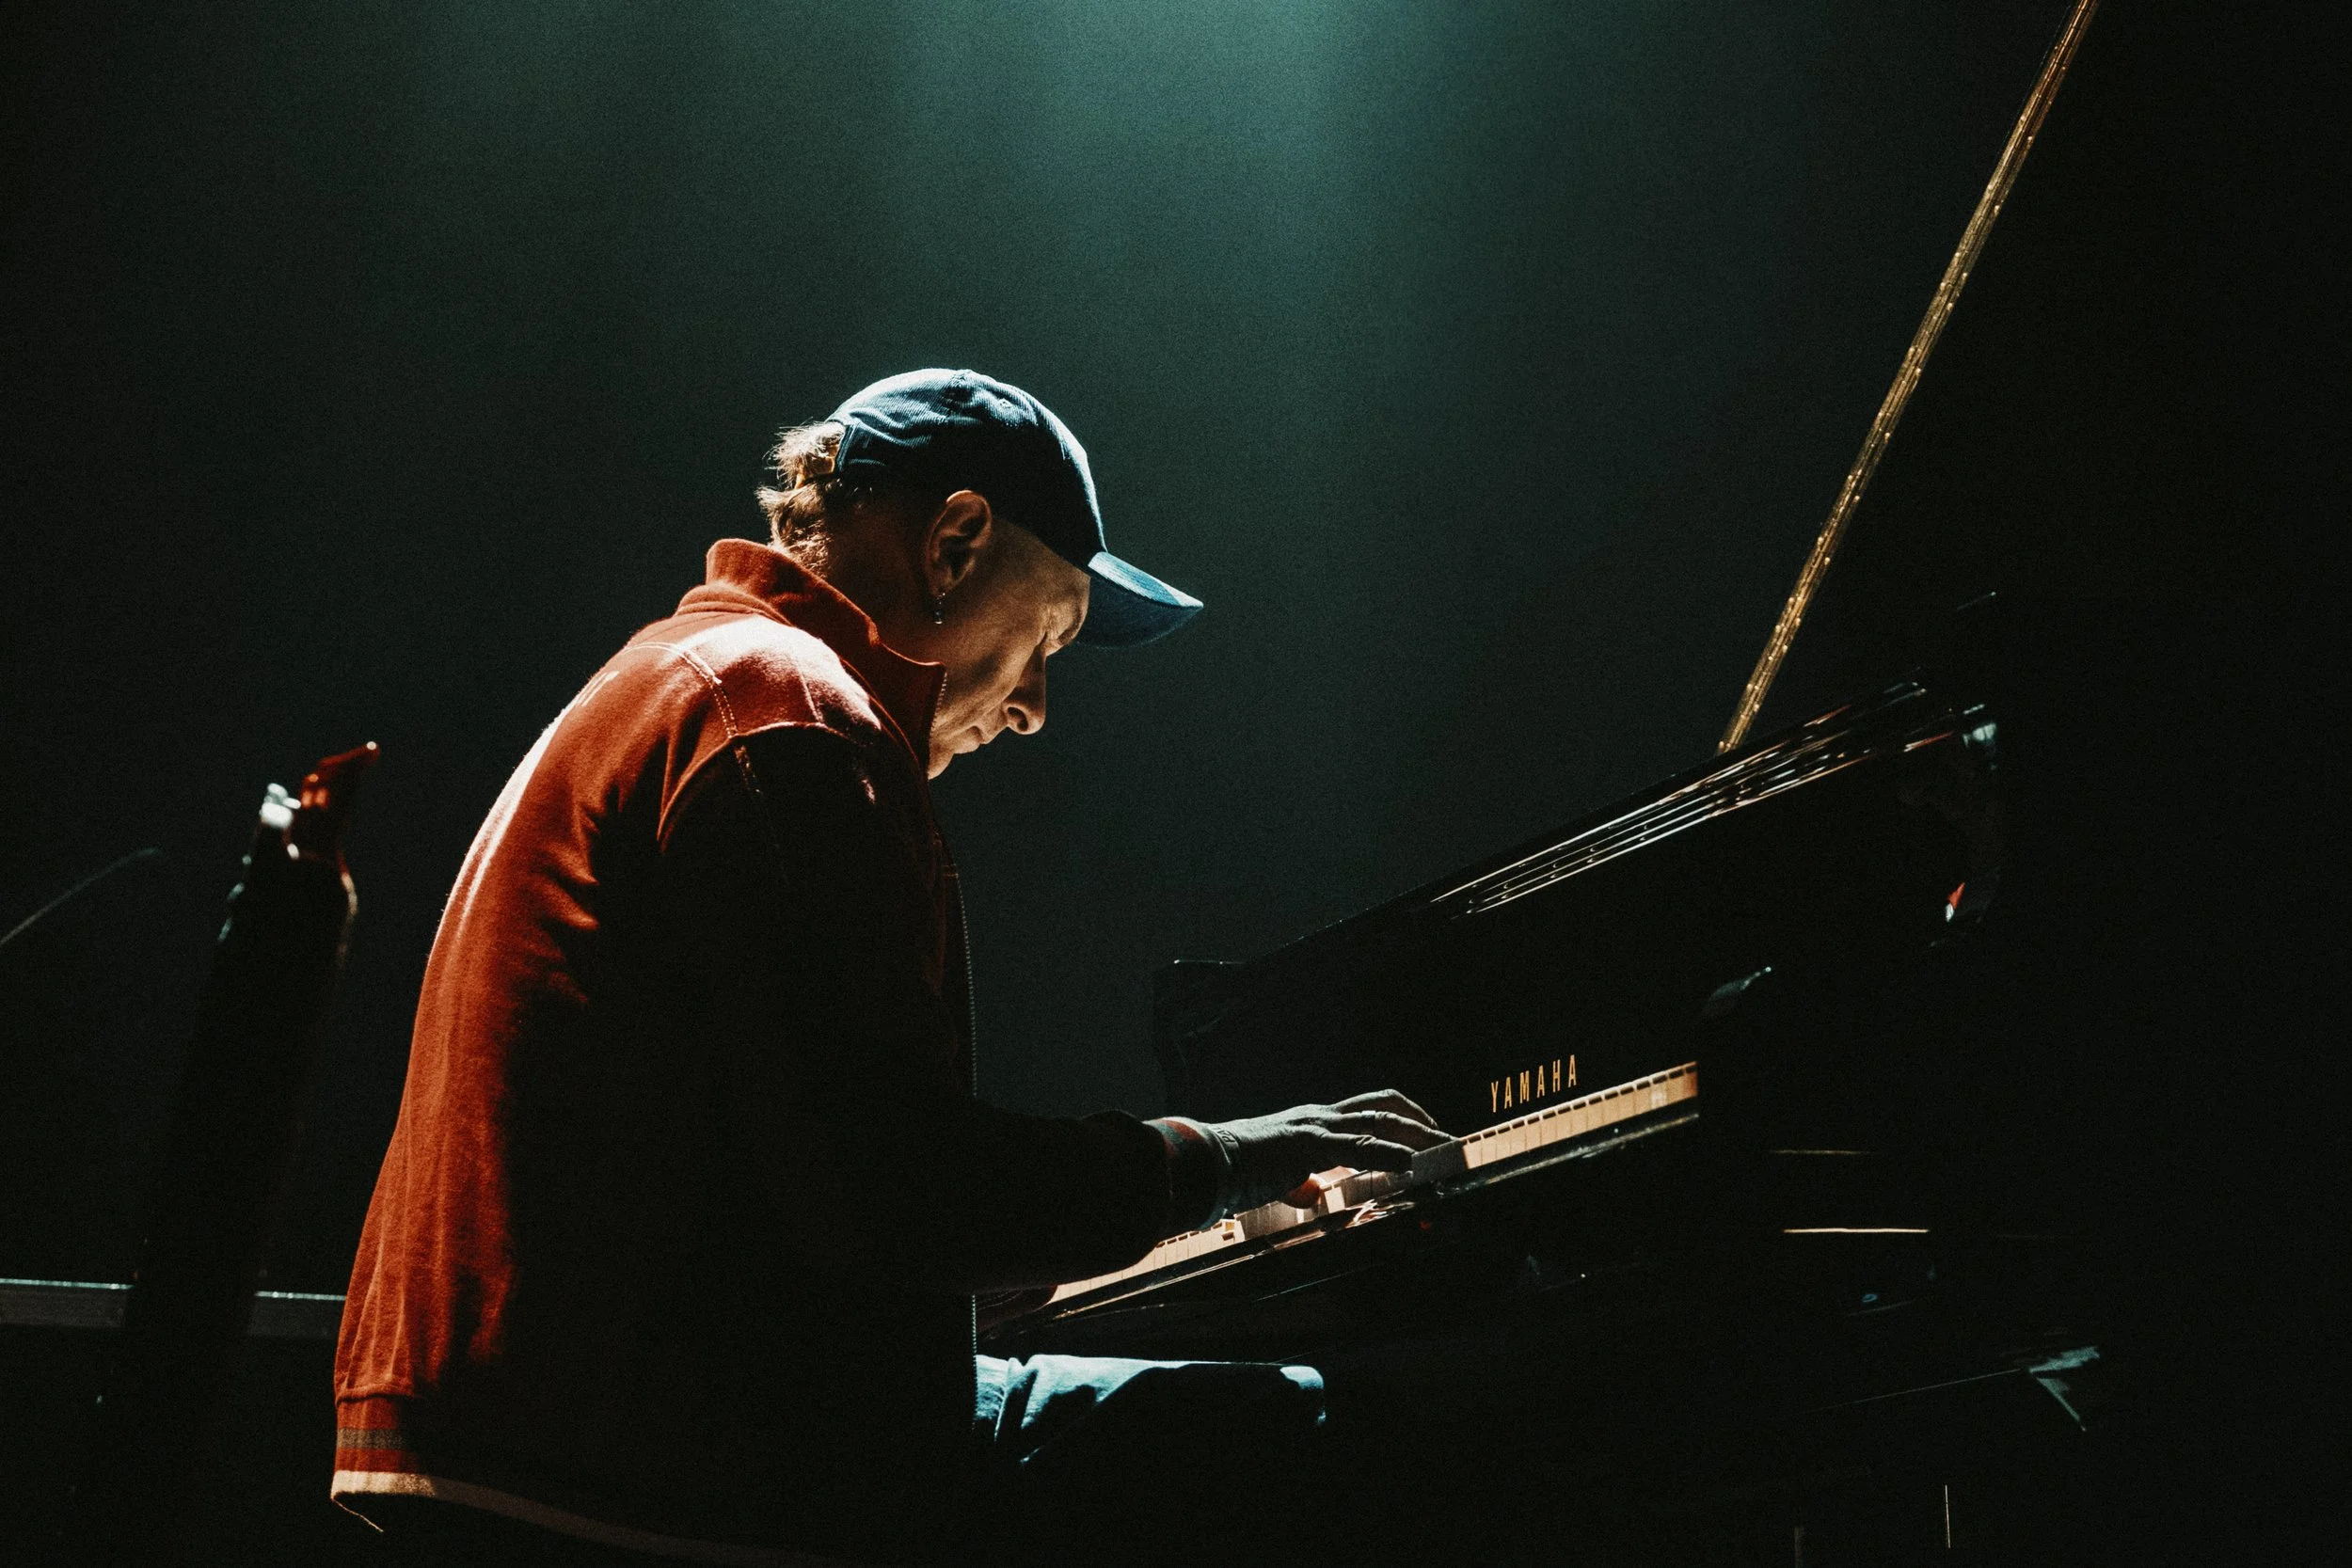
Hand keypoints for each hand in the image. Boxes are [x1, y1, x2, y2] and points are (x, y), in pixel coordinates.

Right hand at [1185, 1091, 1447, 1218]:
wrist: (1205, 1161)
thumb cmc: (1236, 1169)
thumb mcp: (1278, 1175)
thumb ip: (1299, 1181)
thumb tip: (1310, 1192)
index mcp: (1315, 1122)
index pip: (1368, 1110)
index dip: (1401, 1119)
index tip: (1427, 1136)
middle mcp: (1320, 1116)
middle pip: (1383, 1106)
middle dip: (1420, 1121)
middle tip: (1448, 1139)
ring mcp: (1315, 1126)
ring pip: (1378, 1121)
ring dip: (1416, 1134)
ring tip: (1442, 1147)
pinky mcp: (1307, 1143)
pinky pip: (1356, 1146)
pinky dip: (1386, 1154)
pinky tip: (1407, 1165)